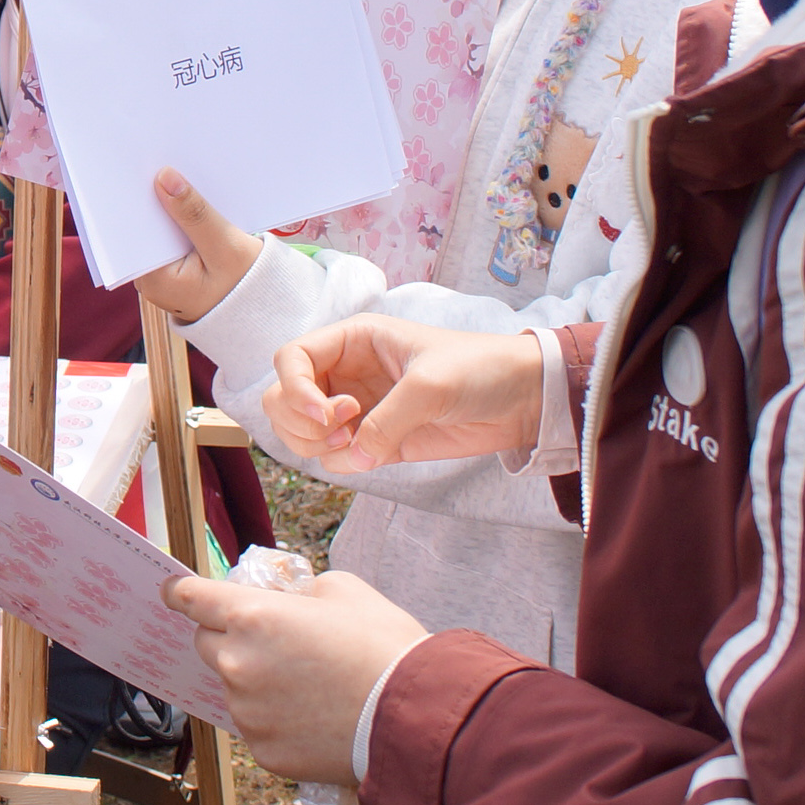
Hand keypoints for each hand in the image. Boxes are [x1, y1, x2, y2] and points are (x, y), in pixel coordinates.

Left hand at [134, 167, 265, 320]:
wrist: (262, 311)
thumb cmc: (248, 289)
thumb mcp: (226, 248)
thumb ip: (195, 215)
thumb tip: (165, 178)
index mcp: (154, 281)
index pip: (136, 231)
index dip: (140, 199)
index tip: (146, 170)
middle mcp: (149, 280)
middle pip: (145, 228)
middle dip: (155, 199)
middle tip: (163, 162)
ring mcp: (160, 274)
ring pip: (158, 230)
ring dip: (168, 206)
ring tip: (175, 171)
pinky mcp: (172, 266)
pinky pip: (170, 235)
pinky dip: (179, 218)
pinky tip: (188, 196)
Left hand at [164, 570, 425, 783]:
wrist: (414, 720)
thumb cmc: (384, 647)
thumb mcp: (343, 591)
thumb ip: (300, 592)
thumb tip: (288, 602)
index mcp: (251, 617)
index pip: (192, 598)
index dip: (181, 592)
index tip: (173, 592)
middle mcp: (238, 665)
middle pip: (207, 644)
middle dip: (229, 638)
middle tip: (274, 642)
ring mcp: (248, 713)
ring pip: (234, 689)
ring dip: (256, 682)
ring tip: (310, 686)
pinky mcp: (264, 752)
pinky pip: (257, 727)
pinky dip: (276, 720)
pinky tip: (315, 717)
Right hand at [271, 315, 544, 469]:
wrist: (522, 400)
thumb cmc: (478, 370)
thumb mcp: (430, 386)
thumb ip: (385, 422)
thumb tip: (354, 457)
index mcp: (353, 340)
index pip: (291, 359)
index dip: (294, 389)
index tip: (325, 414)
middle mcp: (347, 373)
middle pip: (283, 399)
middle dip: (300, 421)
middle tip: (343, 428)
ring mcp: (358, 409)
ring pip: (302, 432)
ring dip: (316, 444)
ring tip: (357, 444)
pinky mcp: (376, 441)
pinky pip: (335, 458)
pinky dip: (343, 464)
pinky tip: (375, 456)